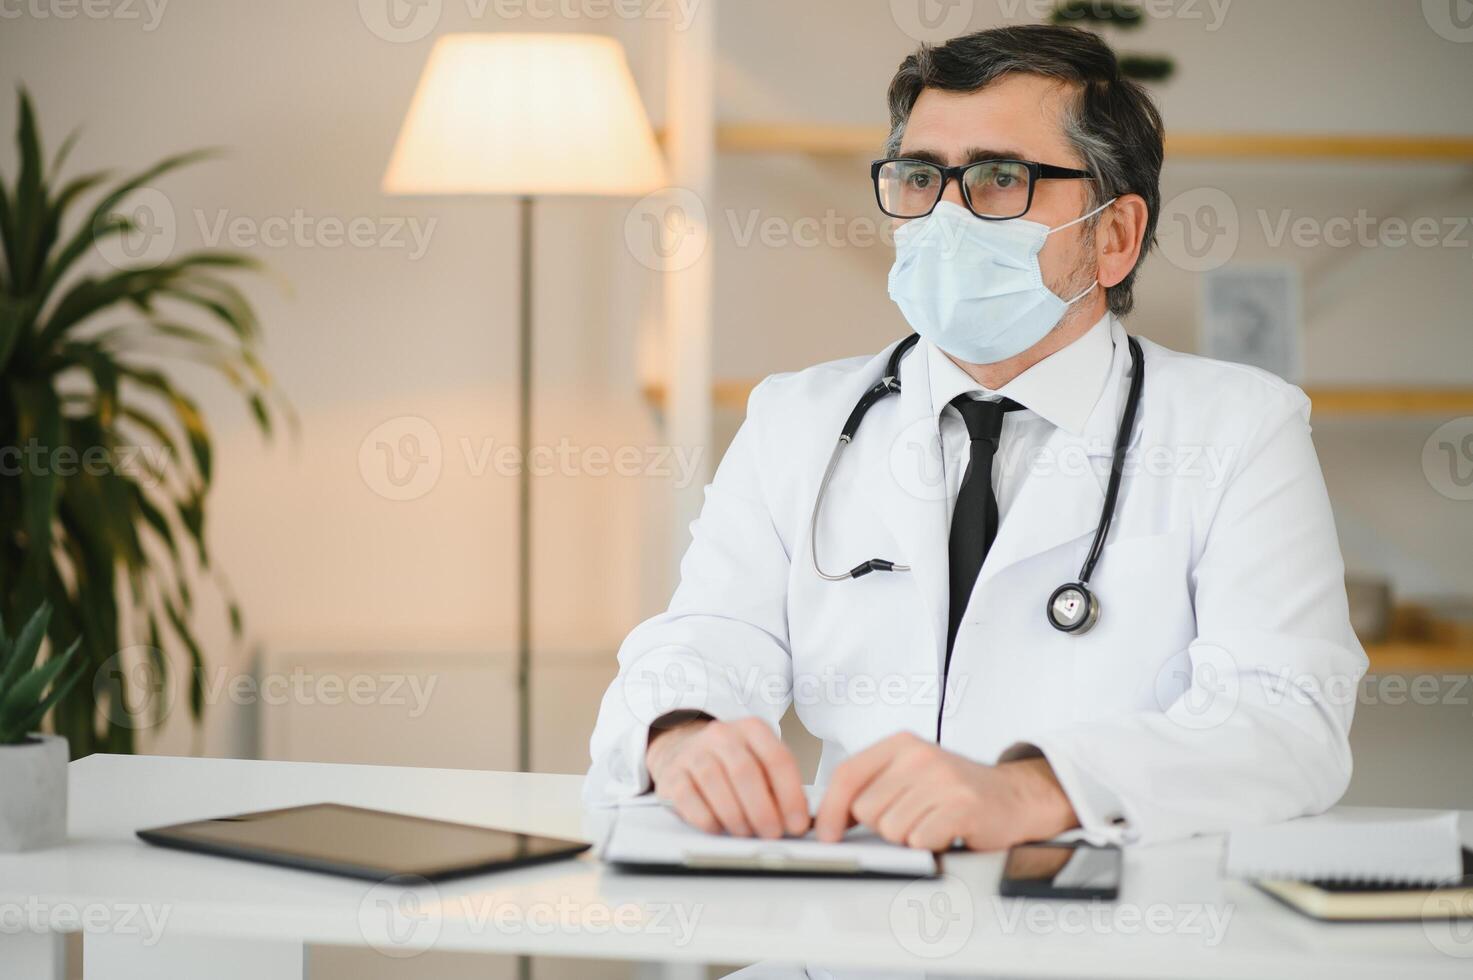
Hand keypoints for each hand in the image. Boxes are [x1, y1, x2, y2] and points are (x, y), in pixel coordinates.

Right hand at [646, 716, 810, 838]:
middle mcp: (722, 735)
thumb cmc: (732, 765)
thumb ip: (780, 787)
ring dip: (736, 817)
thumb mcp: (760, 763)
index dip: (791, 795)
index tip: (797, 823)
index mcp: (752, 729)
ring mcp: (694, 752)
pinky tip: (720, 829)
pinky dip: (708, 819)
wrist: (684, 751)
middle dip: (763, 809)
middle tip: (772, 834)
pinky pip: (689, 799)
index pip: (777, 759)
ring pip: (716, 784)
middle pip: (746, 772)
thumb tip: (797, 821)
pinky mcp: (672, 774)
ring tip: (747, 833)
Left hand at [813, 732, 1077, 850]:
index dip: (830, 810)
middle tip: (911, 818)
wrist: (1014, 796)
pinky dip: (929, 844)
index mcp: (900, 743)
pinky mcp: (962, 806)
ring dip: (908, 837)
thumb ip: (871, 787)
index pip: (847, 774)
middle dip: (881, 825)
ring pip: (891, 829)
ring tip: (931, 822)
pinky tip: (945, 831)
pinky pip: (920, 840)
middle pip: (866, 809)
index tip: (827, 834)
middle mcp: (919, 756)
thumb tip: (828, 819)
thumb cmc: (955, 790)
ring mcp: (942, 779)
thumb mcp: (909, 774)